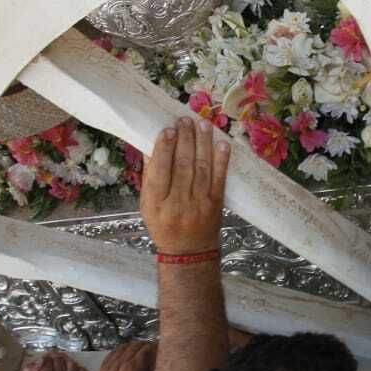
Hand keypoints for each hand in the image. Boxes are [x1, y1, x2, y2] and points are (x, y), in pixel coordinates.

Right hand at [17, 352, 90, 370]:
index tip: (44, 361)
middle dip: (54, 359)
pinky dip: (81, 370)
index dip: (45, 358)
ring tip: (62, 363)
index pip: (48, 361)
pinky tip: (74, 370)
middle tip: (52, 361)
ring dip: (67, 361)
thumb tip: (39, 360)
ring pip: (72, 365)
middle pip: (60, 361)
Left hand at [89, 339, 156, 370]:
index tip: (162, 349)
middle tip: (155, 350)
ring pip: (123, 347)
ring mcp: (110, 366)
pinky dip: (121, 350)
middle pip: (135, 346)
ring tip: (142, 350)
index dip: (155, 347)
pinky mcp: (103, 370)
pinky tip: (127, 353)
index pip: (145, 350)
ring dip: (134, 347)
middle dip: (146, 346)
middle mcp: (120, 365)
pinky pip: (113, 353)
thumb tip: (166, 367)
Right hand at [140, 115, 229, 253]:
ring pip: (202, 168)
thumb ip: (150, 178)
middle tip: (185, 120)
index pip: (160, 172)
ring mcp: (199, 204)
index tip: (168, 129)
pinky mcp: (216, 204)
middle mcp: (178, 203)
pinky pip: (220, 178)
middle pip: (182, 166)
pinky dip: (222, 160)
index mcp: (156, 203)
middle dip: (185, 140)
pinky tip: (222, 144)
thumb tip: (151, 147)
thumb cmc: (164, 225)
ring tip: (202, 124)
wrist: (189, 251)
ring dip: (203, 143)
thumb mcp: (148, 205)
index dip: (164, 149)